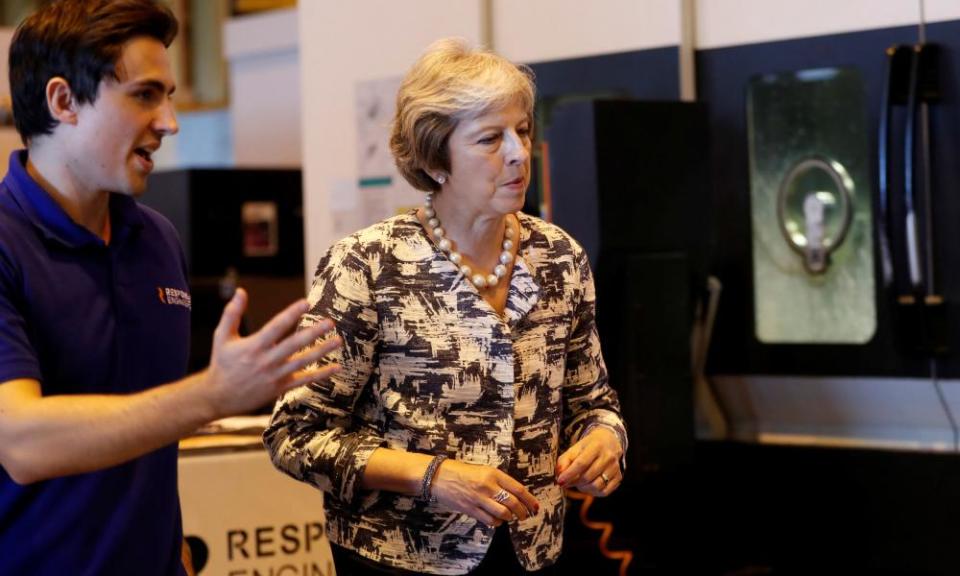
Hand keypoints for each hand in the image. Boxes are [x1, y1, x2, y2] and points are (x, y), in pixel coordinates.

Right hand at [202, 288, 341, 417]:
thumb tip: (240, 291)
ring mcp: (275, 375)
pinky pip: (304, 380)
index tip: (307, 302)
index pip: (276, 326)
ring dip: (322, 351)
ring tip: (338, 341)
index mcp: (254, 346)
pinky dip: (321, 374)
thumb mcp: (222, 337)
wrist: (218, 397)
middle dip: (313, 332)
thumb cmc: (222, 363)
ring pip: (303, 362)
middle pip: (294, 344)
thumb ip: (232, 313)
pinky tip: (336, 368)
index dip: (292, 313)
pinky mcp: (280, 388)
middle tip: (330, 322)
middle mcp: (266, 360)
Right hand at [431, 459, 539, 526]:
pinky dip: (498, 522)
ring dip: (511, 518)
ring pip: (504, 513)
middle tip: (525, 515)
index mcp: (493, 473)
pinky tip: (498, 520)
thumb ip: (498, 480)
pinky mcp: (470, 509)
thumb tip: (515, 494)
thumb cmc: (461, 471)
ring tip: (511, 517)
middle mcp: (488, 486)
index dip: (530, 500)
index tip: (535, 506)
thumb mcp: (483, 470)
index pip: (518, 489)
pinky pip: (490, 520)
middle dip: (523, 512)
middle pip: (513, 503)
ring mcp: (479, 499)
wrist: (438, 476)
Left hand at [556, 427, 622, 496]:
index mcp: (596, 446)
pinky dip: (593, 492)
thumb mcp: (574, 449)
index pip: (581, 463)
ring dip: (583, 488)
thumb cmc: (588, 447)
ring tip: (579, 483)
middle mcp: (608, 457)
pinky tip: (588, 486)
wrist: (609, 442)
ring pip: (596, 486)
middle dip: (574, 482)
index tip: (560, 481)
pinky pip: (604, 492)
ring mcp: (615, 468)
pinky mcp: (618, 477)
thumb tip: (559, 476)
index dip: (569, 474)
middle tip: (568, 482)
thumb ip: (564, 461)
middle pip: (588, 476)